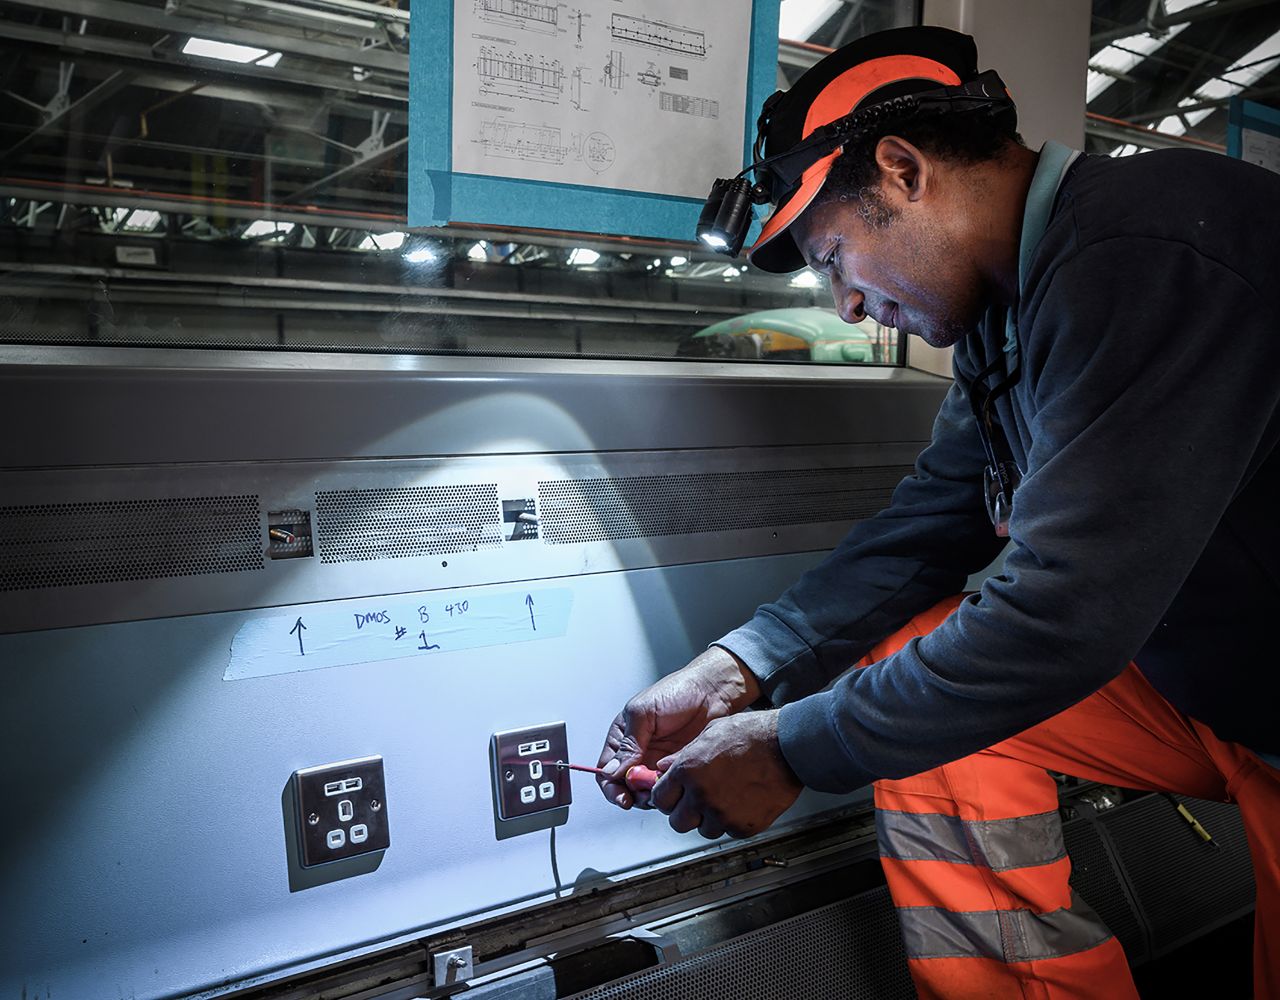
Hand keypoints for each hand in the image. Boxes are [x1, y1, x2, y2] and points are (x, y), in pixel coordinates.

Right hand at [597, 647, 760, 809]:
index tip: (622, 797)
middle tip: (645, 794)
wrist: (714, 691)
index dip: (611, 787)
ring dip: (652, 795)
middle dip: (633, 795)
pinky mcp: (678, 769)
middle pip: (625, 787)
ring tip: (662, 786)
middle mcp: (639, 752)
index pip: (606, 770)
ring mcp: (658, 762)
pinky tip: (677, 779)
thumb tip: (611, 772)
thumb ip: (628, 744)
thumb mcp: (643, 713)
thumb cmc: (677, 691)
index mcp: (623, 737)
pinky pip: (669, 788)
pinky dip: (670, 789)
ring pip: (646, 792)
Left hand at [651, 710, 801, 839]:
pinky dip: (732, 821)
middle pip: (677, 822)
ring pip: (703, 830)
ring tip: (724, 799)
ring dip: (709, 819)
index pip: (660, 799)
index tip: (673, 796)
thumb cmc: (753, 735)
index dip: (667, 797)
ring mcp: (722, 813)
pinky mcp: (743, 826)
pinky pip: (729, 832)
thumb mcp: (710, 733)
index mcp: (688, 770)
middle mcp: (701, 795)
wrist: (788, 747)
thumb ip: (683, 755)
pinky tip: (740, 802)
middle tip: (696, 802)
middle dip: (684, 812)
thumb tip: (665, 767)